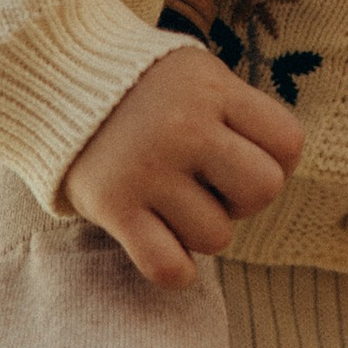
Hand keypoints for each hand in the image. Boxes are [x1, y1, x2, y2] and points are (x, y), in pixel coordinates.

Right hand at [62, 41, 308, 288]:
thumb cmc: (147, 91)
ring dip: (201, 229)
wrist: (59, 85)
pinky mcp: (113, 206)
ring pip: (218, 237)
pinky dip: (175, 269)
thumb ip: (240, 114)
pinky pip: (170, 269)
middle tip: (210, 185)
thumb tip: (278, 170)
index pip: (289, 143)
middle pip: (263, 190)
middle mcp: (184, 127)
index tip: (241, 153)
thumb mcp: (199, 77)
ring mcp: (148, 169)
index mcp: (213, 90)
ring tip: (172, 199)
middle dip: (244, 198)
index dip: (275, 158)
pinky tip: (160, 241)